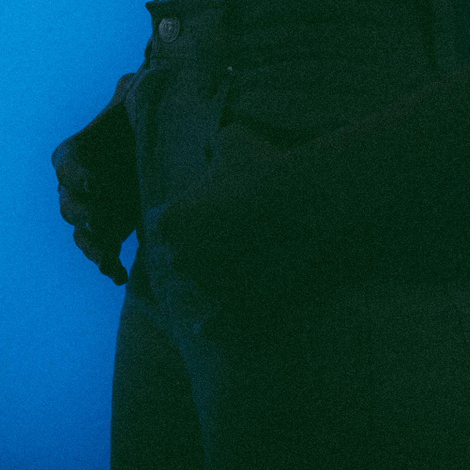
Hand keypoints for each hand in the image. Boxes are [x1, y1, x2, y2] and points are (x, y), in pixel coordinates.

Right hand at [51, 71, 141, 283]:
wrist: (165, 142)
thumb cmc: (145, 115)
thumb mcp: (138, 97)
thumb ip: (131, 90)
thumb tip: (132, 82)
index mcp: (76, 152)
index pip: (65, 166)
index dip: (78, 177)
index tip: (97, 184)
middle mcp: (79, 184)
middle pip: (69, 205)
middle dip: (83, 214)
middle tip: (103, 220)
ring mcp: (94, 209)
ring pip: (82, 233)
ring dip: (92, 245)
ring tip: (108, 254)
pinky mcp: (112, 229)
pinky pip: (102, 253)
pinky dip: (108, 265)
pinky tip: (121, 275)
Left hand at [143, 121, 313, 322]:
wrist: (303, 204)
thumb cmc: (264, 168)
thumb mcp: (232, 139)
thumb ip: (215, 143)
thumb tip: (213, 146)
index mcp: (171, 221)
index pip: (166, 222)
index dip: (189, 214)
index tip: (212, 206)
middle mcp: (182, 258)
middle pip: (180, 256)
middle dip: (198, 248)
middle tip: (228, 232)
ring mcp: (208, 286)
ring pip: (201, 284)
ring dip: (213, 275)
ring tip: (243, 256)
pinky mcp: (236, 306)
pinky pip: (215, 323)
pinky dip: (210, 326)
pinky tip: (203, 330)